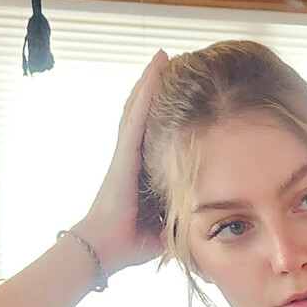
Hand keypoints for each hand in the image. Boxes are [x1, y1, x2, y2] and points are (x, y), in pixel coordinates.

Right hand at [74, 49, 168, 274]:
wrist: (104, 250)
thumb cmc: (130, 244)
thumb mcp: (165, 230)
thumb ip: (181, 221)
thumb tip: (202, 226)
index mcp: (141, 171)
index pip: (154, 134)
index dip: (162, 111)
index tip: (178, 92)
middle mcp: (131, 156)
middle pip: (143, 113)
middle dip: (154, 88)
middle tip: (169, 61)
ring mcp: (125, 153)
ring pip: (137, 109)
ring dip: (148, 82)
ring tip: (161, 57)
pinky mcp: (124, 155)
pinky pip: (135, 119)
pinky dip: (144, 96)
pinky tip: (153, 75)